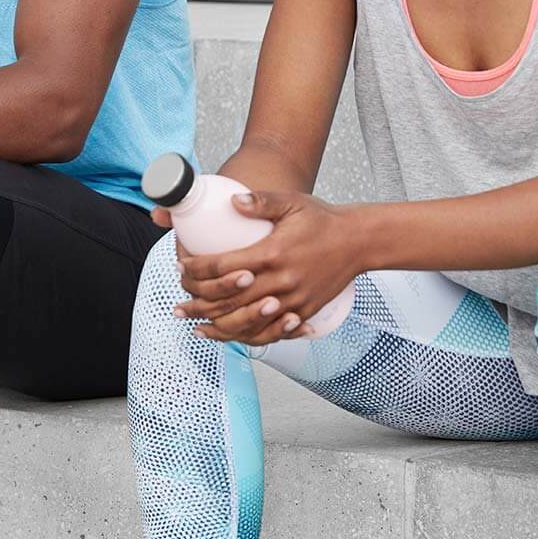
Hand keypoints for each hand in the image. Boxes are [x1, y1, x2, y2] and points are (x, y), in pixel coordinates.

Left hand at [172, 191, 359, 346]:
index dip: (196, 269)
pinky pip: (269, 332)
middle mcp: (281, 281)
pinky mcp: (302, 313)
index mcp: (273, 253)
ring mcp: (292, 301)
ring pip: (245, 322)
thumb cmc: (324, 221)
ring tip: (194, 325)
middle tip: (178, 303)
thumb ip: (260, 202)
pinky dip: (245, 337)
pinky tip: (229, 337)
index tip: (181, 267)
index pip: (223, 267)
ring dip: (215, 327)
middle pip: (228, 299)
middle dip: (197, 303)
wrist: (359, 242)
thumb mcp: (292, 203)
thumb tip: (231, 201)